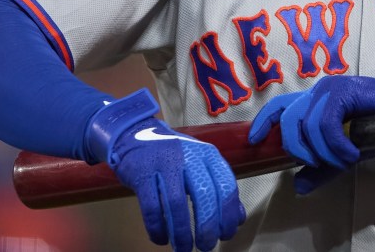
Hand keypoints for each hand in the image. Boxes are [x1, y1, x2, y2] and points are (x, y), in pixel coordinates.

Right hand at [86, 90, 245, 251]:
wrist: (135, 134)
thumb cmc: (173, 156)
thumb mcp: (201, 164)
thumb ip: (220, 188)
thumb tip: (239, 218)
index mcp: (208, 154)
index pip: (226, 186)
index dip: (228, 214)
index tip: (225, 234)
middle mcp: (189, 156)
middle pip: (204, 196)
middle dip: (207, 227)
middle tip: (206, 246)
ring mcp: (164, 163)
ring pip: (176, 203)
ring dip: (181, 232)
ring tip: (183, 247)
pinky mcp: (142, 173)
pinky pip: (152, 207)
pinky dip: (158, 228)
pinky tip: (161, 238)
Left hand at [247, 72, 374, 193]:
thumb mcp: (343, 153)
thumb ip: (322, 168)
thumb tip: (298, 186)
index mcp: (314, 102)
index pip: (280, 107)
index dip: (263, 122)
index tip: (254, 140)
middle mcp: (318, 91)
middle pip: (289, 121)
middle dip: (300, 149)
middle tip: (323, 162)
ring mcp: (330, 88)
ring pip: (308, 126)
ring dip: (325, 151)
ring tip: (346, 158)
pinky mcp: (343, 91)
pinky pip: (327, 123)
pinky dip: (337, 144)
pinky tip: (351, 152)